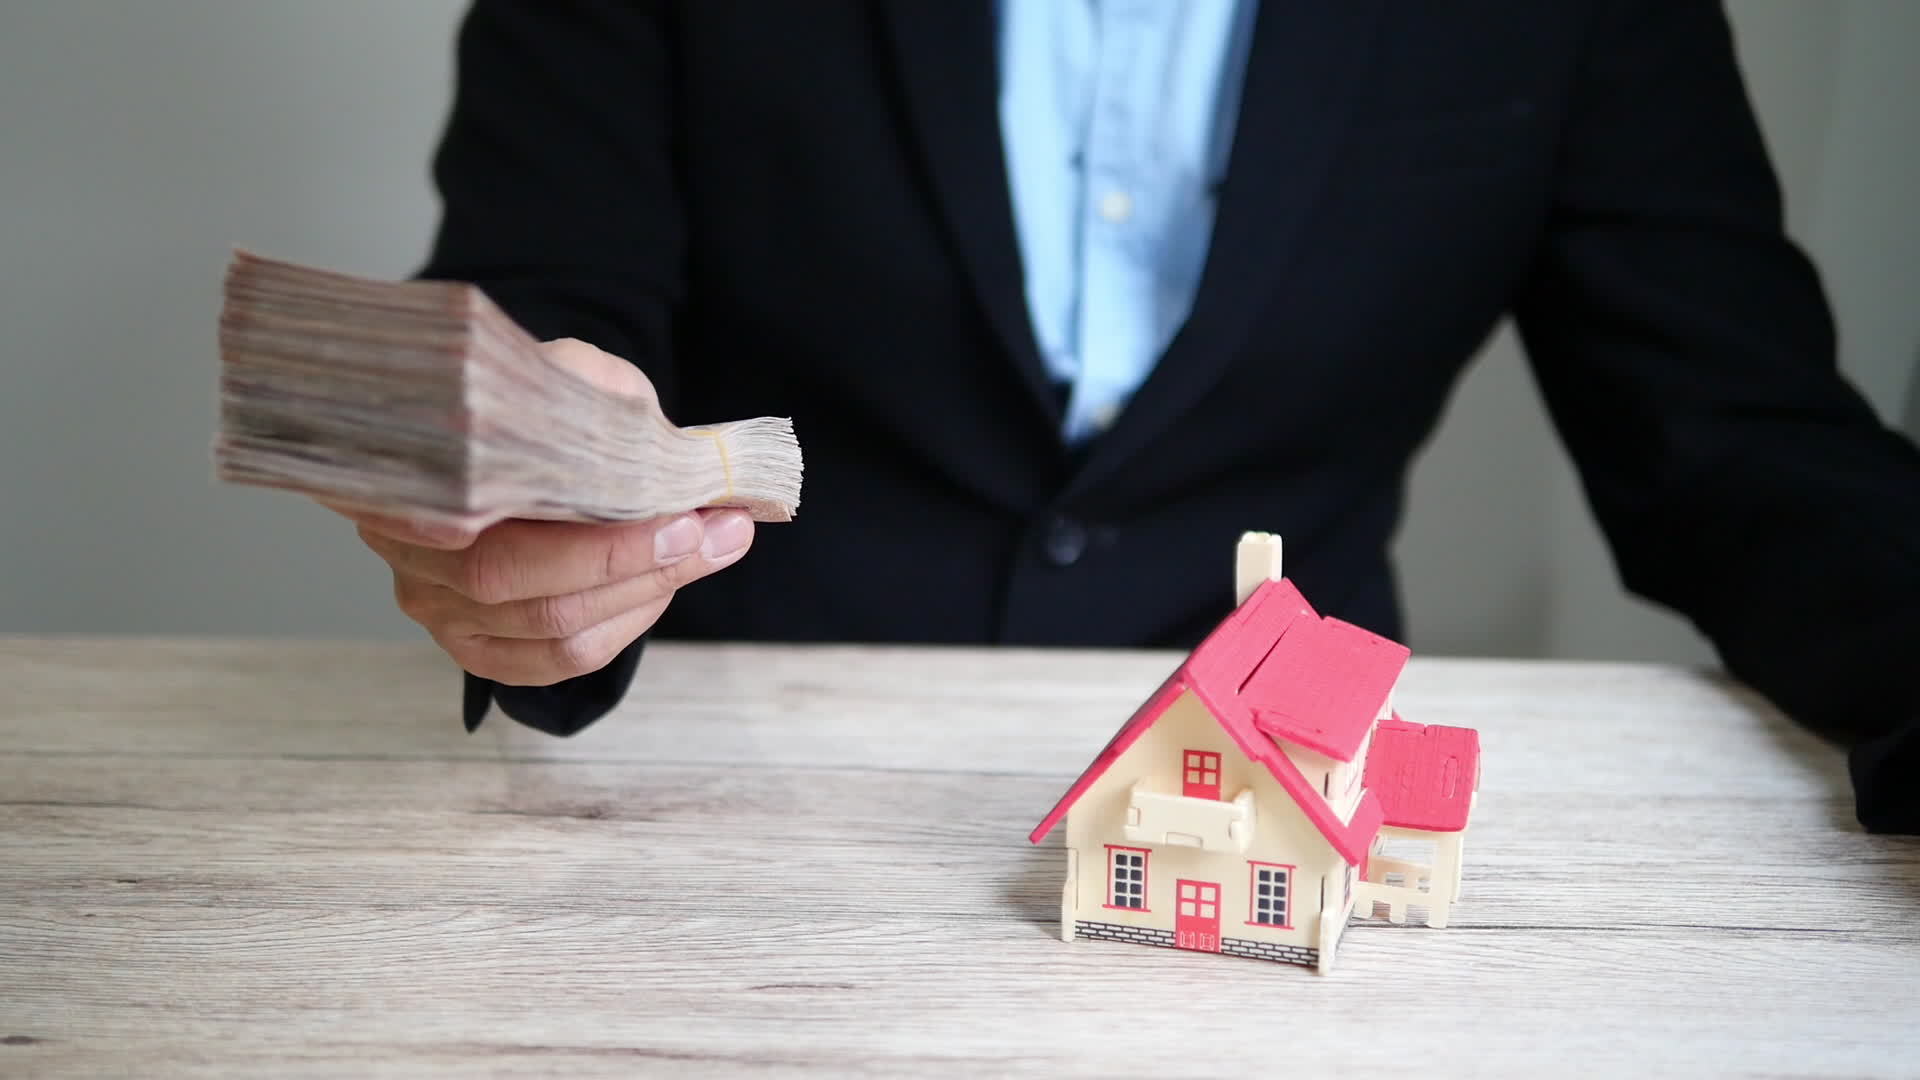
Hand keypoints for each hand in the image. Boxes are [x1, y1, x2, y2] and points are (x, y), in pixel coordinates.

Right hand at [319, 339, 753, 684]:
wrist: (510, 434)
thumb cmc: (540, 407)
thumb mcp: (568, 373)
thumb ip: (603, 398)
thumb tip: (673, 454)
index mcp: (419, 473)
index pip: (499, 520)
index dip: (596, 532)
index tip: (682, 512)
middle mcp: (412, 546)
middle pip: (521, 585)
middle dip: (635, 564)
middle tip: (715, 533)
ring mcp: (438, 605)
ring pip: (550, 628)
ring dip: (645, 593)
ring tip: (710, 548)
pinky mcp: (473, 645)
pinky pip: (558, 659)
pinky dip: (622, 627)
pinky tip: (659, 586)